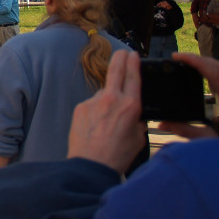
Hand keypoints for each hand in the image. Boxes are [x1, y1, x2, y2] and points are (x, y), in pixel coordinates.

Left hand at [67, 50, 146, 172]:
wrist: (91, 165)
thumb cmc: (118, 155)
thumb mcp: (138, 137)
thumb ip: (136, 120)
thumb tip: (132, 114)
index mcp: (130, 106)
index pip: (133, 77)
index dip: (133, 63)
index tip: (132, 54)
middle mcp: (111, 99)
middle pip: (115, 71)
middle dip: (119, 58)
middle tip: (121, 52)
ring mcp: (93, 102)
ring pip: (103, 94)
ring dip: (106, 101)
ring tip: (106, 123)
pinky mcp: (80, 107)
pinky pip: (91, 105)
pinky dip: (94, 111)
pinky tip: (95, 127)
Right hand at [160, 52, 218, 137]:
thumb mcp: (207, 140)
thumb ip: (184, 130)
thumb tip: (161, 123)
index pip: (217, 74)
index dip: (197, 62)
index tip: (178, 57)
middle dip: (199, 59)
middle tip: (178, 57)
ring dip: (206, 63)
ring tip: (187, 61)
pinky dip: (213, 69)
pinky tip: (201, 71)